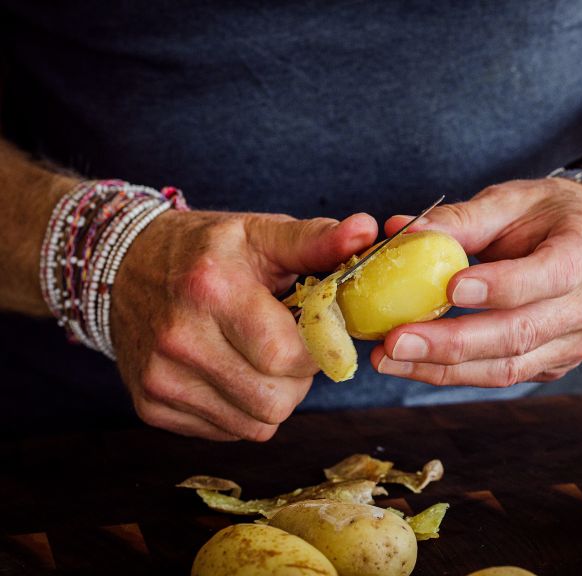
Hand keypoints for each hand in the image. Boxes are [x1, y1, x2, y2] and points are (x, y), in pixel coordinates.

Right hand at [111, 209, 376, 440]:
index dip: (316, 349)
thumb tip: (369, 230)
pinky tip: (231, 371)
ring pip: (256, 424)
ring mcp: (160, 378)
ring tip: (258, 357)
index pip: (288, 355)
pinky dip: (242, 409)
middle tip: (287, 346)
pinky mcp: (150, 405)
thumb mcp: (259, 233)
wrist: (124, 267)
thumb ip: (316, 240)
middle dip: (298, 378)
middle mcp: (178, 339)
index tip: (314, 330)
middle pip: (275, 400)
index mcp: (212, 289)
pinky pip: (227, 432)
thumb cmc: (205, 250)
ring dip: (273, 396)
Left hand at [372, 177, 581, 386]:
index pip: (550, 275)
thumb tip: (402, 227)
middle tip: (396, 341)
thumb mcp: (513, 200)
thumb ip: (462, 218)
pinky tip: (413, 363)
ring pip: (508, 367)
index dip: (502, 286)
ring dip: (443, 369)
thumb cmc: (550, 215)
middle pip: (521, 333)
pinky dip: (454, 374)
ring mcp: (574, 342)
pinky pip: (502, 375)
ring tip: (390, 359)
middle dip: (454, 343)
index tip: (451, 288)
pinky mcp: (553, 364)